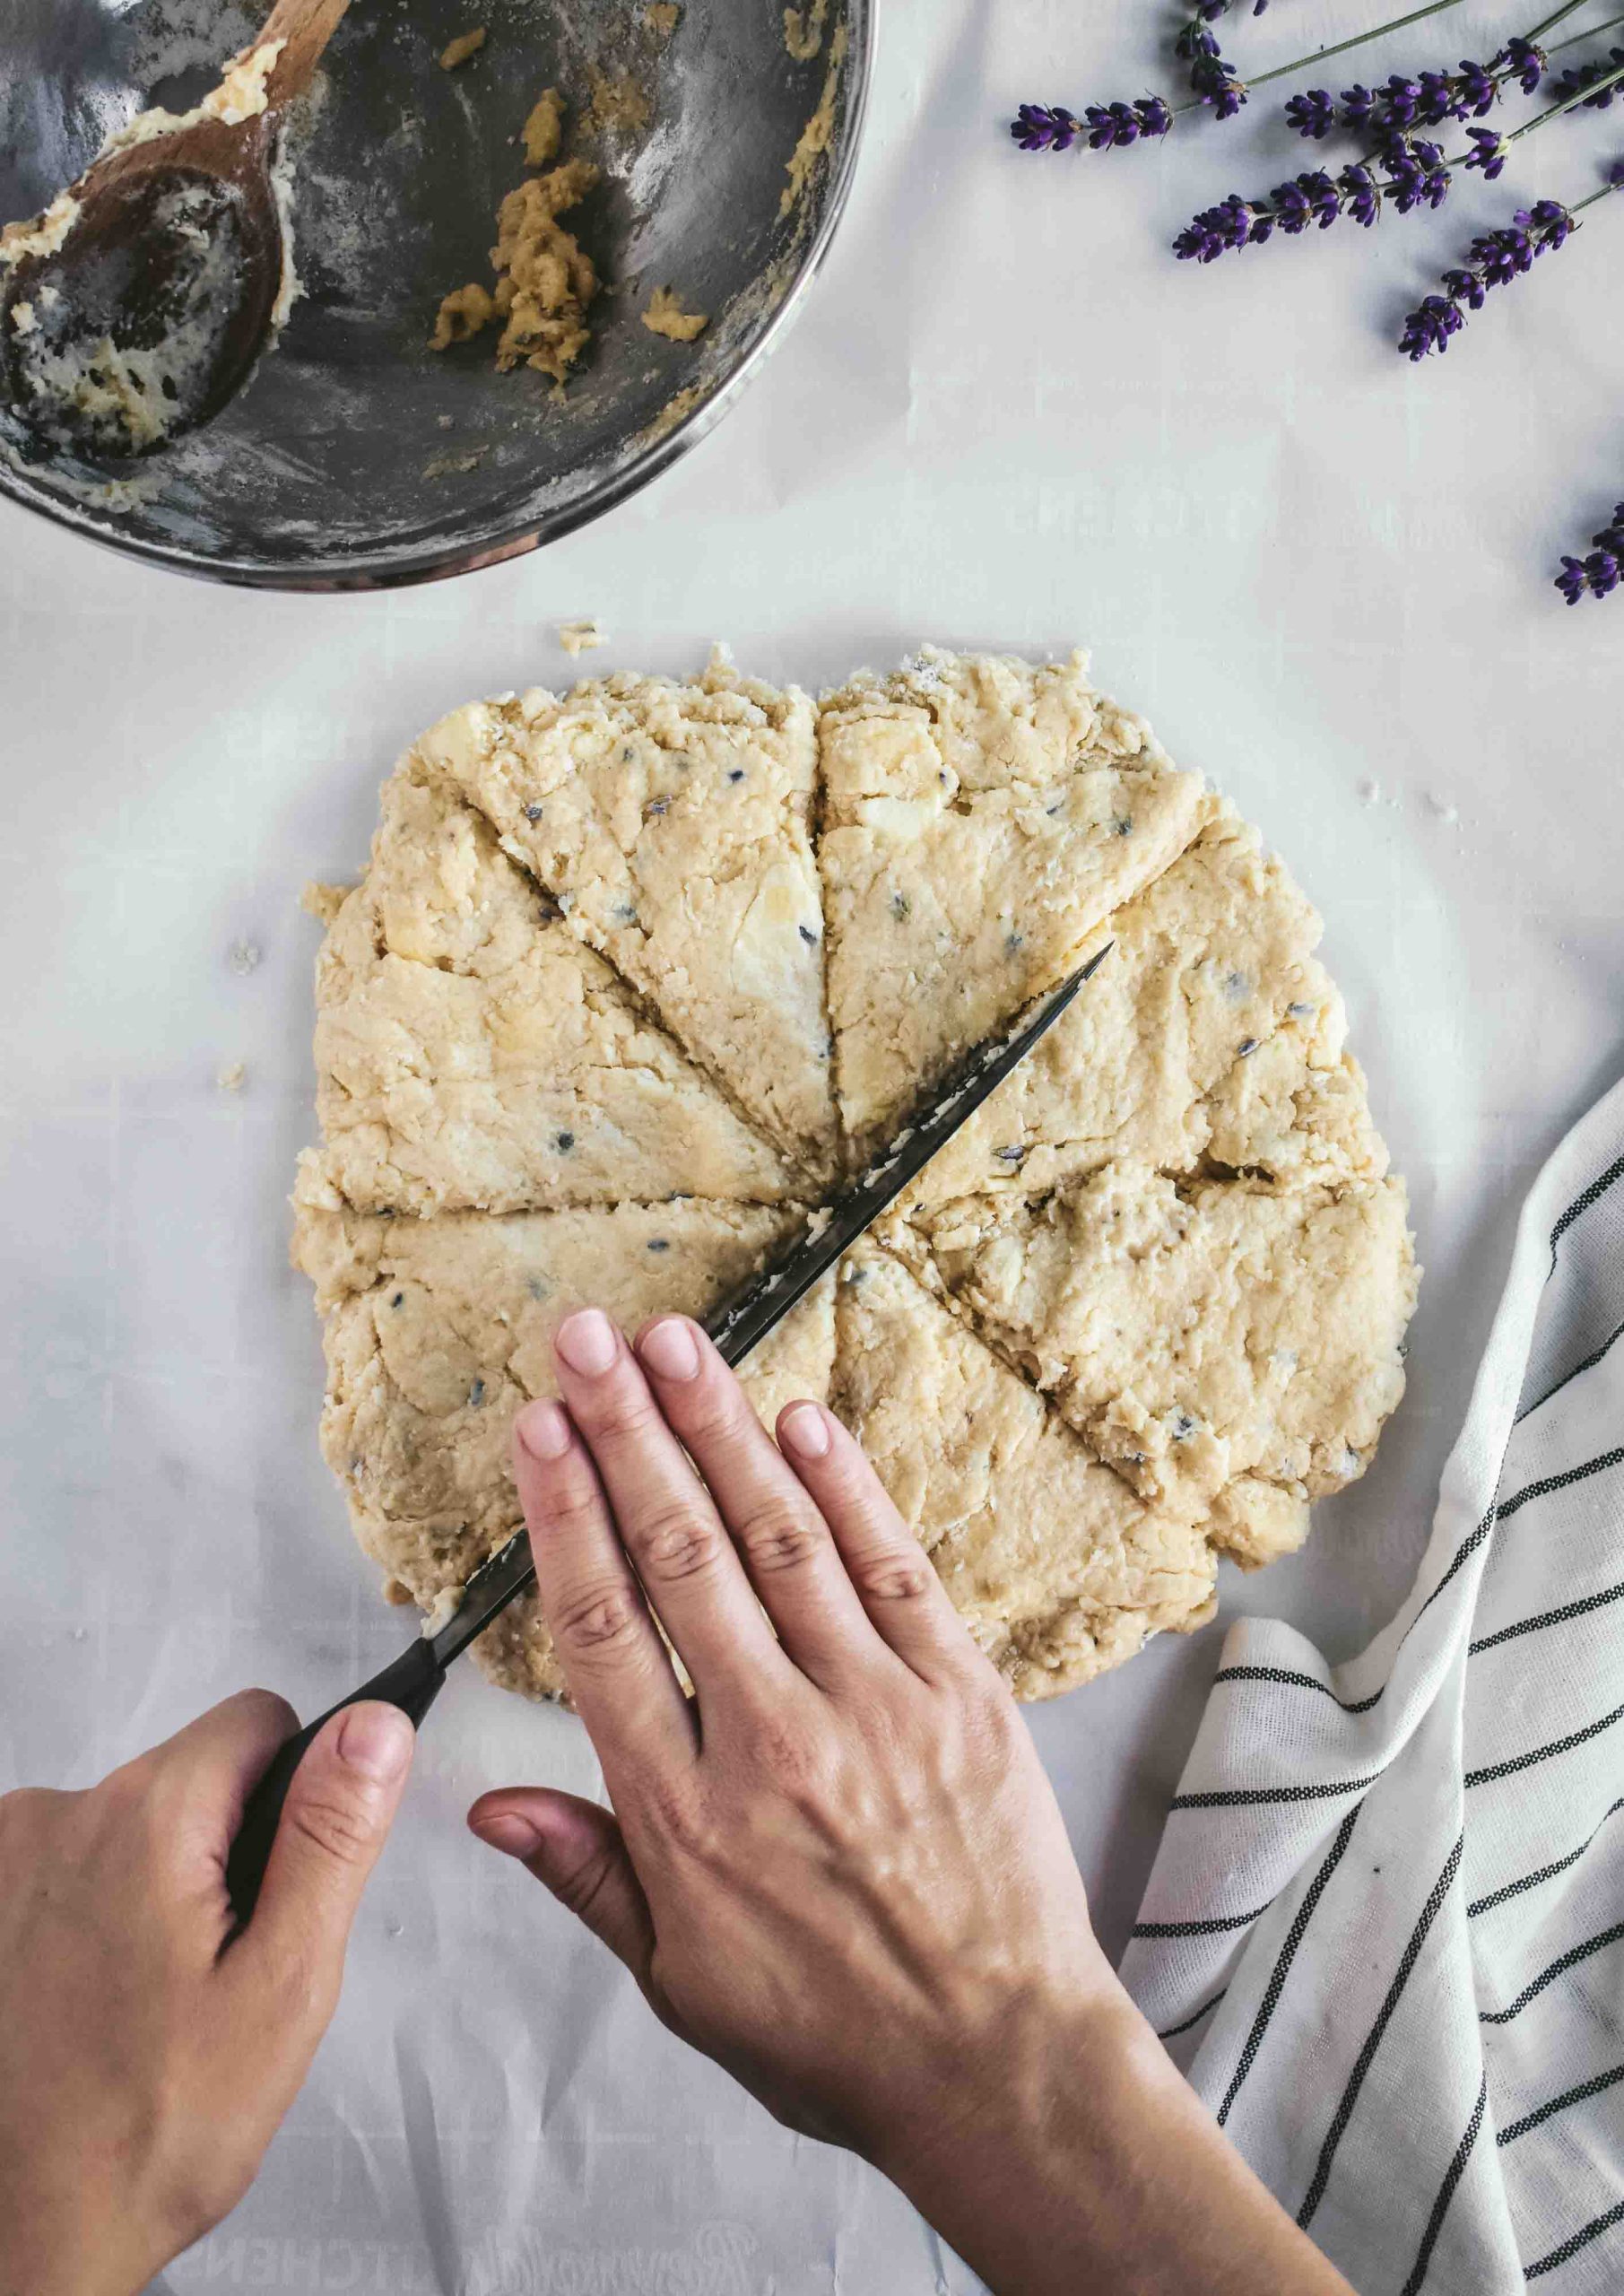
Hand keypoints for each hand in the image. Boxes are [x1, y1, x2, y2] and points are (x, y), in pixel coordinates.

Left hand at [0, 1692, 414, 2295]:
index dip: (298, 1794)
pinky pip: (74, 1867)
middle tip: (224, 1970)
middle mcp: (56, 1818)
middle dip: (225, 1852)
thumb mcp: (284, 1983)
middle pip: (191, 1776)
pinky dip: (98, 1915)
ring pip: (132, 1825)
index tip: (285, 1883)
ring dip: (157, 1885)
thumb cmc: (152, 2133)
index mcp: (145, 1819)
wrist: (28, 2234)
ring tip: (157, 2000)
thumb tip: (372, 1728)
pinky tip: (102, 2001)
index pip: (259, 1720)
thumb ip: (329, 1837)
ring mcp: (5, 1861)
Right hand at [469, 1311, 1350, 2295]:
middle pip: (680, 1555)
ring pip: (779, 1539)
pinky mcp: (960, 1692)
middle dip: (625, 1431)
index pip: (604, 1630)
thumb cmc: (832, 2032)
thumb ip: (586, 1874)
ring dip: (720, 1429)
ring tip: (673, 1343)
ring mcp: (874, 1708)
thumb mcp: (678, 1982)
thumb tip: (488, 1800)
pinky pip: (892, 1568)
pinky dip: (845, 1488)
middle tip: (584, 1338)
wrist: (1000, 2064)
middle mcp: (772, 1743)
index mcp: (686, 1815)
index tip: (536, 1428)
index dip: (564, 1515)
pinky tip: (798, 1418)